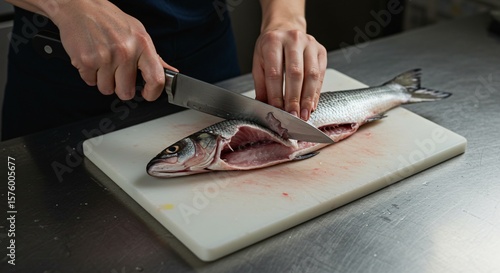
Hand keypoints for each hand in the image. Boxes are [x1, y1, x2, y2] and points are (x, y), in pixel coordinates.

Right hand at [51, 0, 175, 100]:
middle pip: (126, 92)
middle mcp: (125, 51)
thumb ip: (154, 57)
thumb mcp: (138, 33)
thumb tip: (171, 72)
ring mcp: (105, 57)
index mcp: (142, 45)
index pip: (156, 79)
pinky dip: (90, 74)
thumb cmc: (110, 20)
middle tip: (117, 74)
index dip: (153, 93)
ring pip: (106, 89)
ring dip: (103, 80)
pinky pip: (90, 82)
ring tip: (103, 62)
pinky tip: (92, 59)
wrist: (80, 7)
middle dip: (121, 88)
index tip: (147, 94)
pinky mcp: (86, 60)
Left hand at [252, 29, 326, 120]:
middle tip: (293, 116)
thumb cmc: (270, 48)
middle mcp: (293, 39)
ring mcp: (310, 44)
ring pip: (311, 75)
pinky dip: (316, 92)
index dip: (276, 94)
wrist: (285, 28)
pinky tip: (311, 104)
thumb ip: (261, 85)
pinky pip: (320, 75)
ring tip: (304, 114)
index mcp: (273, 41)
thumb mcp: (259, 63)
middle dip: (294, 98)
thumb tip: (263, 107)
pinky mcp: (321, 50)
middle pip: (295, 73)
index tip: (277, 110)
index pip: (275, 72)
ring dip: (307, 98)